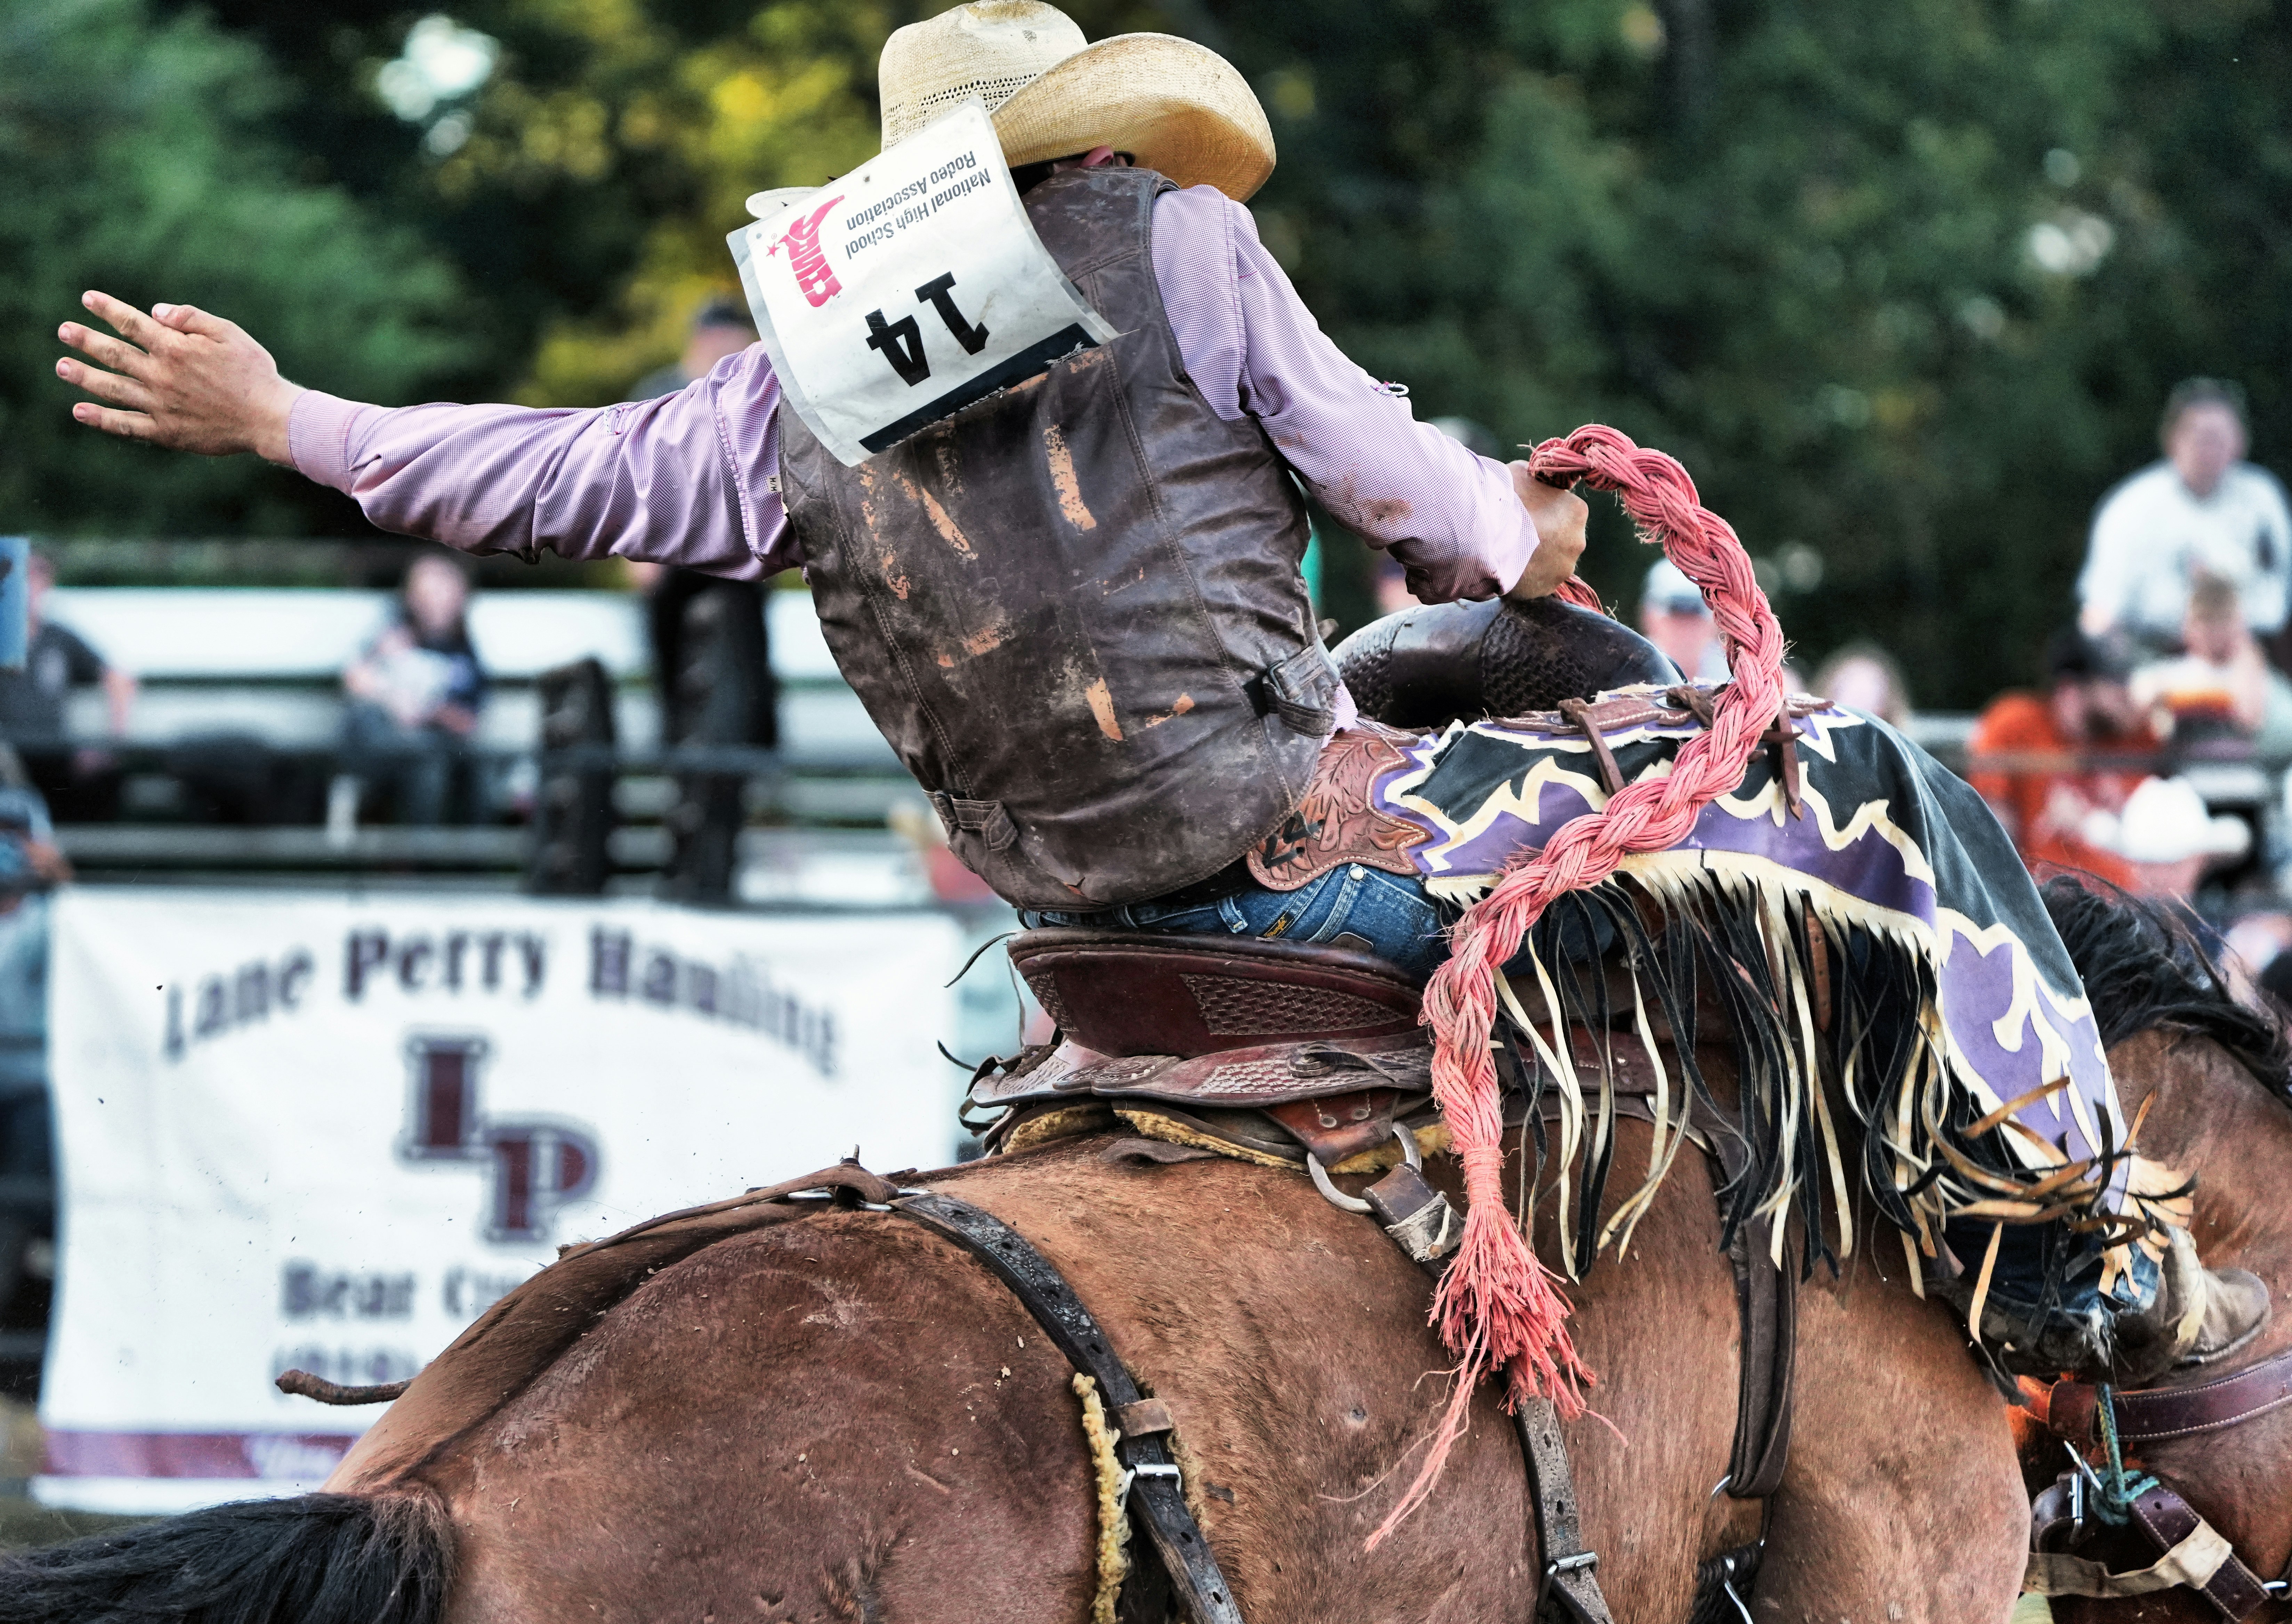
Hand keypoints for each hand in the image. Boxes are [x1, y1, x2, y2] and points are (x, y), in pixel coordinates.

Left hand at [56, 292, 299, 462]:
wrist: (269, 418)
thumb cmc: (255, 373)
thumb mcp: (229, 333)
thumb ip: (191, 318)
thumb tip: (155, 311)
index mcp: (175, 348)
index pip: (132, 323)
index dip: (108, 309)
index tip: (87, 299)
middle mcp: (161, 375)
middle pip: (114, 354)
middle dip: (86, 340)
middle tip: (64, 331)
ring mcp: (160, 404)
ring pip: (112, 388)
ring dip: (84, 376)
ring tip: (62, 366)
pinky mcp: (166, 431)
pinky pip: (126, 425)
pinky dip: (101, 419)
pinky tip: (80, 411)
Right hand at [1503, 461, 1588, 599]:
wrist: (1484, 535)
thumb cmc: (1504, 499)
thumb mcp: (1521, 473)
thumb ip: (1534, 479)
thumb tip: (1533, 480)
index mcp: (1577, 511)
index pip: (1566, 508)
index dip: (1545, 507)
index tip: (1527, 509)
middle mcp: (1577, 541)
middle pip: (1560, 536)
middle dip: (1544, 534)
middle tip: (1517, 530)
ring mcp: (1563, 569)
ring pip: (1550, 560)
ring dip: (1536, 556)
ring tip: (1510, 550)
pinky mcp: (1545, 589)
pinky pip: (1538, 580)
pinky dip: (1527, 575)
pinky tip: (1509, 566)